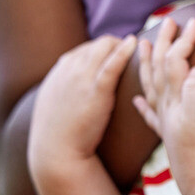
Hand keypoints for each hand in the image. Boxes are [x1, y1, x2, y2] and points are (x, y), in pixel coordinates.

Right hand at [29, 35, 135, 169]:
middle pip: (97, 44)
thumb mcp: (55, 99)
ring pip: (104, 47)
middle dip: (116, 44)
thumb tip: (74, 74)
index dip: (103, 49)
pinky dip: (123, 51)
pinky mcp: (96, 90)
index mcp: (59, 71)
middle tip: (132, 50)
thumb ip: (64, 83)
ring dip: (122, 45)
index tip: (117, 54)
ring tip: (139, 48)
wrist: (56, 151)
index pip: (86, 48)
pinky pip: (112, 64)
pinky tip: (134, 43)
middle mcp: (69, 69)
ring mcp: (81, 78)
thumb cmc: (60, 130)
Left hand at [133, 18, 194, 183]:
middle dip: (162, 44)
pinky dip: (142, 104)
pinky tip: (136, 100)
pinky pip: (150, 116)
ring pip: (151, 86)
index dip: (182, 40)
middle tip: (165, 22)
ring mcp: (166, 120)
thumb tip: (194, 68)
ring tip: (141, 48)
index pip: (174, 61)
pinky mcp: (169, 135)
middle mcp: (167, 107)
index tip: (192, 22)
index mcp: (175, 98)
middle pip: (159, 68)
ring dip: (147, 64)